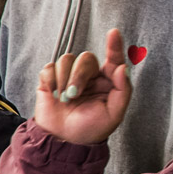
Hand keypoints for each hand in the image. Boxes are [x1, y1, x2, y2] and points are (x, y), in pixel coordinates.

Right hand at [32, 27, 135, 148]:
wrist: (63, 140)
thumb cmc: (91, 128)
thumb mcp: (113, 114)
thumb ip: (122, 91)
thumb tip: (123, 67)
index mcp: (107, 81)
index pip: (113, 59)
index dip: (114, 45)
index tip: (113, 33)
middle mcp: (89, 75)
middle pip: (85, 58)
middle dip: (78, 75)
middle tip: (73, 95)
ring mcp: (68, 76)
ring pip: (66, 59)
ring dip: (63, 80)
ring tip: (63, 99)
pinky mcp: (50, 79)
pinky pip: (49, 68)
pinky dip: (50, 81)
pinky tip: (53, 95)